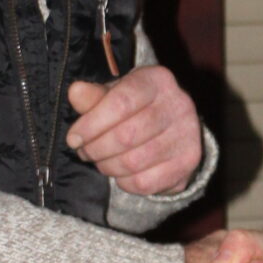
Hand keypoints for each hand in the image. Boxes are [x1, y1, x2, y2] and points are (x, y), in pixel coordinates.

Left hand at [66, 66, 202, 196]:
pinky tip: (121, 173)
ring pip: (134, 162)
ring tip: (100, 160)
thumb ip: (93, 97)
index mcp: (157, 79)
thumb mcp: (113, 95)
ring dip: (107, 166)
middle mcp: (179, 104)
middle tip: (85, 151)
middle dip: (96, 148)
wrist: (171, 125)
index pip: (121, 102)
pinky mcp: (189, 161)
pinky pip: (146, 182)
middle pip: (126, 136)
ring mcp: (188, 134)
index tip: (73, 138)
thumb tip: (75, 92)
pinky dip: (124, 182)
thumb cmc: (134, 107)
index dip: (92, 124)